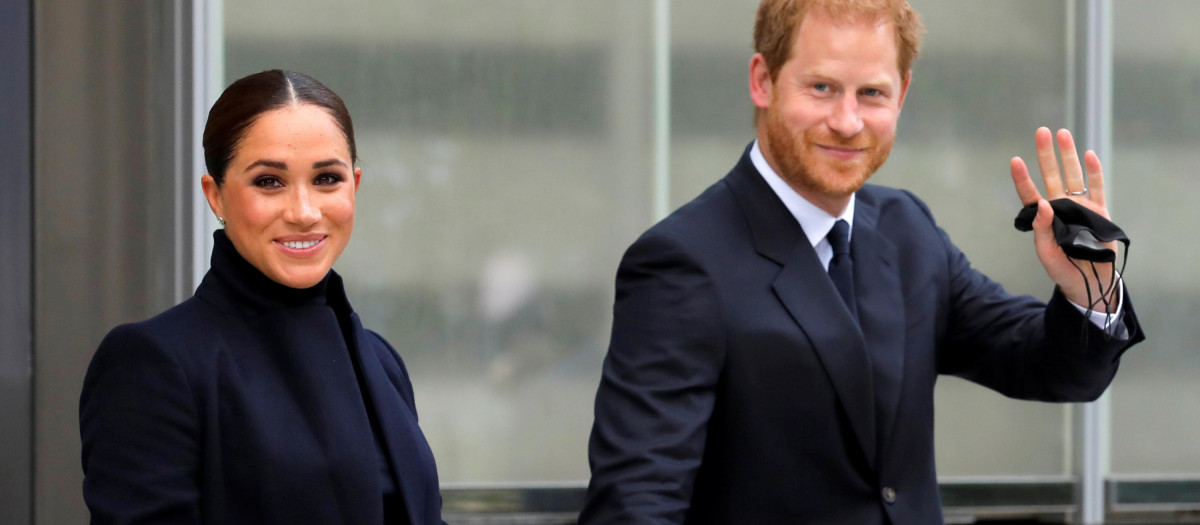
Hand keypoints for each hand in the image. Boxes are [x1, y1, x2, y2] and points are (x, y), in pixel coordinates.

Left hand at [1010, 127, 1117, 311]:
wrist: (1089, 282)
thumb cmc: (1062, 268)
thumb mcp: (1046, 252)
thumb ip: (1042, 229)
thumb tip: (1042, 203)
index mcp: (1043, 217)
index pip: (1029, 194)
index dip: (1022, 178)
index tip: (1015, 160)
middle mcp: (1060, 207)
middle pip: (1052, 175)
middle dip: (1046, 154)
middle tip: (1042, 132)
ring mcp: (1081, 207)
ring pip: (1073, 176)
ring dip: (1068, 155)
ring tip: (1063, 134)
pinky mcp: (1100, 211)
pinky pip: (1096, 187)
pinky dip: (1094, 171)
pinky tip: (1089, 154)